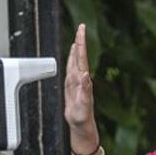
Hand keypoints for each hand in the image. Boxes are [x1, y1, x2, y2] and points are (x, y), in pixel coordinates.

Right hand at [63, 24, 99, 153]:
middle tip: (81, 27)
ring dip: (76, 50)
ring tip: (77, 38)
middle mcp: (80, 79)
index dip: (81, 44)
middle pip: (79, 56)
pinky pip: (71, 70)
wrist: (81, 127)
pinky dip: (71, 61)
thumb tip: (85, 74)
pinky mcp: (72, 87)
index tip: (81, 31)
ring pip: (75, 62)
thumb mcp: (84, 105)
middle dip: (80, 41)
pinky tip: (71, 58)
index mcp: (82, 80)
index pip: (81, 57)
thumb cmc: (83, 118)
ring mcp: (77, 83)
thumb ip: (85, 90)